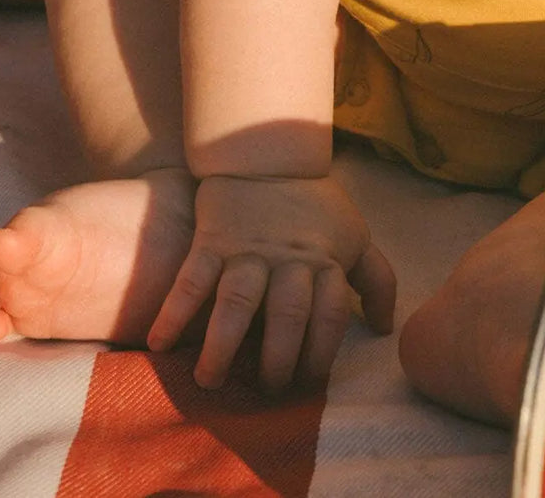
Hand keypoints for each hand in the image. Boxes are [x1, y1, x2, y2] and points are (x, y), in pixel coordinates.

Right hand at [146, 172, 395, 390]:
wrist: (266, 154)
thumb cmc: (314, 206)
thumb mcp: (355, 235)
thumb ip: (376, 280)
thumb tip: (385, 329)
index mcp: (325, 259)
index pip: (331, 313)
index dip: (322, 351)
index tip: (308, 382)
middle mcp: (289, 258)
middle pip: (288, 313)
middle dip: (278, 359)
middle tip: (267, 390)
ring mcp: (248, 250)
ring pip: (238, 301)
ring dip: (223, 345)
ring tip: (210, 381)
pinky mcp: (211, 240)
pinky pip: (191, 279)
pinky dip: (174, 311)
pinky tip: (159, 343)